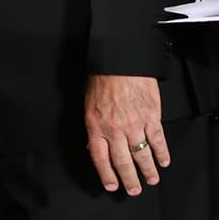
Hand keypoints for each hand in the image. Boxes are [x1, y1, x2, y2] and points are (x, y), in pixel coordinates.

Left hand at [85, 74, 168, 195]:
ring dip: (147, 170)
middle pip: (122, 161)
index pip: (100, 157)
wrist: (120, 63)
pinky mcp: (151, 118)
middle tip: (134, 190)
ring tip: (151, 180)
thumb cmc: (102, 80)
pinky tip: (163, 161)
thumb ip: (93, 126)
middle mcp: (114, 129)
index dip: (106, 174)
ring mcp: (134, 125)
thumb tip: (94, 145)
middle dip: (129, 179)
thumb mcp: (88, 104)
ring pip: (142, 155)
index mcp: (96, 125)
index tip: (112, 186)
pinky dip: (162, 153)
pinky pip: (157, 141)